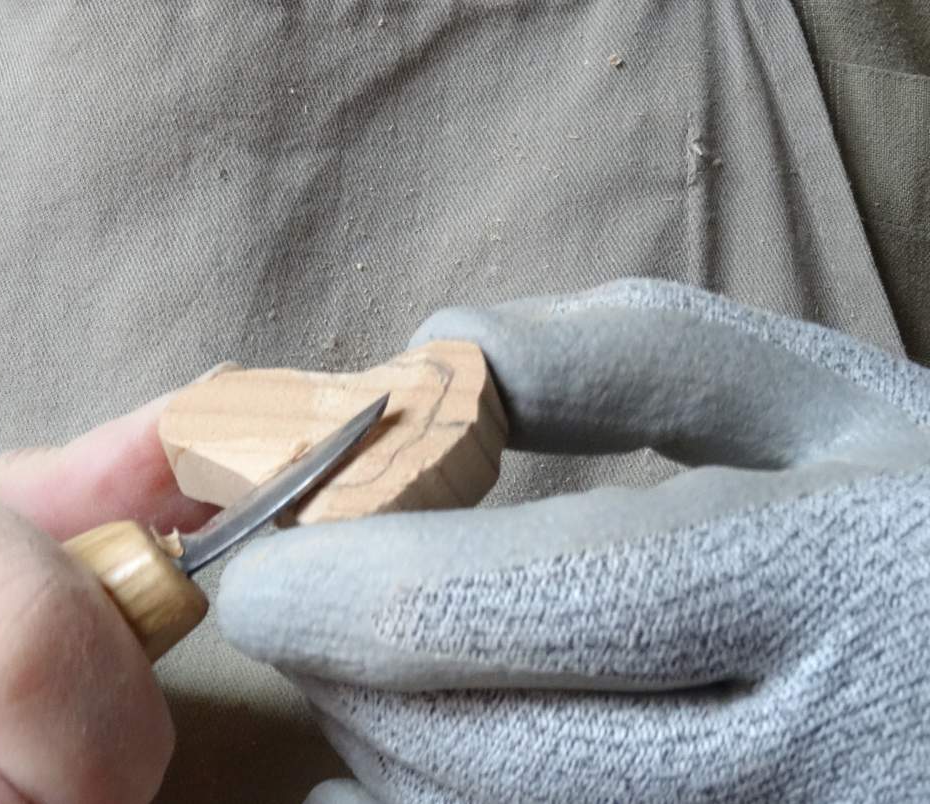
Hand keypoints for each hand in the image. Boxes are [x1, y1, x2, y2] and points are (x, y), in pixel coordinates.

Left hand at [218, 279, 929, 802]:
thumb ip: (615, 356)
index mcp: (822, 572)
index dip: (353, 587)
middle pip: (495, 745)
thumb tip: (423, 360)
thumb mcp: (800, 396)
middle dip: (344, 673)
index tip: (253, 560)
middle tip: (285, 605)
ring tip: (347, 671)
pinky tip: (382, 778)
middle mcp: (815, 753)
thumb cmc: (908, 512)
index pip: (534, 598)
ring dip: (381, 751)